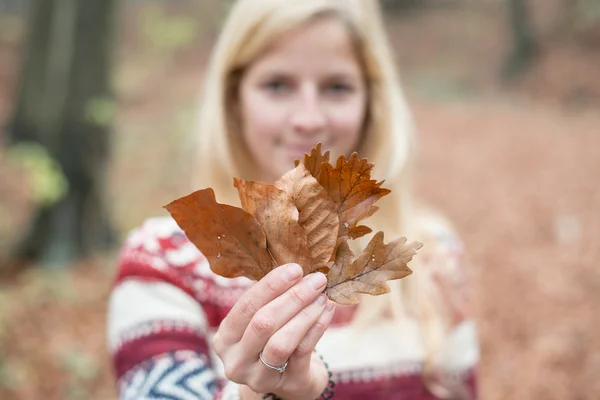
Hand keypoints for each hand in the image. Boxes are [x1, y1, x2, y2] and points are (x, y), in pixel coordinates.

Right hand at [212, 263, 335, 399]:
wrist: (291, 379)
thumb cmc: (274, 338)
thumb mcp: (262, 320)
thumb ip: (270, 298)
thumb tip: (296, 269)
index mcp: (224, 338)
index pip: (245, 306)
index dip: (271, 286)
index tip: (295, 269)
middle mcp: (236, 361)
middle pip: (263, 323)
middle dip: (293, 297)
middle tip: (316, 280)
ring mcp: (258, 377)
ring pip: (282, 342)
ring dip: (305, 314)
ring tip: (323, 296)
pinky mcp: (285, 385)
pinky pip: (302, 352)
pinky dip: (316, 328)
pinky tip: (327, 311)